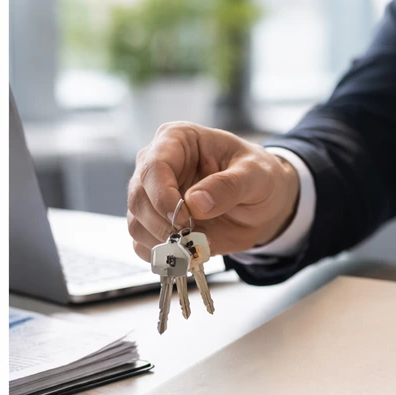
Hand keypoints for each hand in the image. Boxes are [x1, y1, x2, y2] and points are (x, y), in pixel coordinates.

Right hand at [127, 122, 300, 260]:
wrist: (259, 205)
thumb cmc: (257, 177)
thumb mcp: (256, 175)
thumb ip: (229, 185)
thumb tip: (196, 202)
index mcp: (177, 140)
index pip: (153, 165)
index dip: (163, 196)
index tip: (185, 218)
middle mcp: (155, 165)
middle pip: (138, 197)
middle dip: (162, 224)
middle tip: (192, 237)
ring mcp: (150, 196)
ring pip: (136, 223)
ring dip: (162, 242)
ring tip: (195, 244)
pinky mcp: (151, 223)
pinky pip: (141, 244)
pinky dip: (162, 254)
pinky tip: (186, 251)